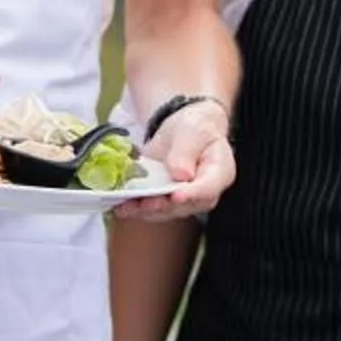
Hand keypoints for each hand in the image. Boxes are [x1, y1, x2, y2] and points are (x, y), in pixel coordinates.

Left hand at [115, 100, 232, 221]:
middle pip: (185, 206)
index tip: (176, 196)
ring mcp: (183, 199)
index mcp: (219, 173)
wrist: (184, 130)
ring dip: (144, 211)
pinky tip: (121, 205)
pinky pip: (151, 207)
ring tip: (126, 207)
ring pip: (165, 211)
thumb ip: (187, 152)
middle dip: (162, 206)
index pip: (208, 189)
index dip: (192, 195)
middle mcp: (203, 193)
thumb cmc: (195, 129)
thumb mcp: (193, 132)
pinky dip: (135, 207)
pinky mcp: (164, 199)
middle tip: (145, 203)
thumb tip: (182, 174)